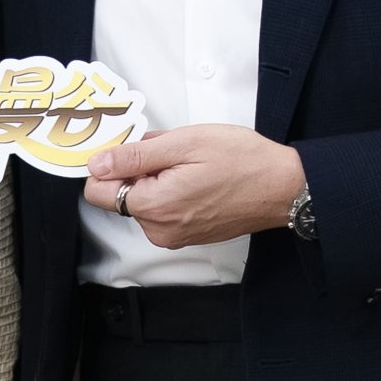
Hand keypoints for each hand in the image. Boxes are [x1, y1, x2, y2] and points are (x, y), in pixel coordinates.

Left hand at [82, 126, 303, 250]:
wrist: (282, 187)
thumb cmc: (241, 161)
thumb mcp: (183, 144)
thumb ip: (134, 157)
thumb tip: (97, 164)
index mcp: (153, 206)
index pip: (97, 191)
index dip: (109, 165)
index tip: (131, 149)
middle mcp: (159, 229)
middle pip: (120, 197)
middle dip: (137, 171)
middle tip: (172, 153)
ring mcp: (174, 236)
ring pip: (142, 202)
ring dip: (156, 180)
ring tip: (190, 166)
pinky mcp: (187, 236)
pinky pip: (163, 212)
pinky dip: (171, 193)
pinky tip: (196, 179)